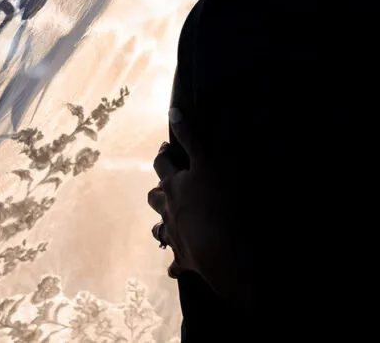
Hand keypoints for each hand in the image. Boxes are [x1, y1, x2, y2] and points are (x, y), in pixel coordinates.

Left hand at [146, 108, 249, 302]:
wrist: (223, 249)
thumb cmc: (218, 201)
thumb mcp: (209, 161)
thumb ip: (192, 136)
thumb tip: (173, 112)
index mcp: (174, 185)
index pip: (162, 165)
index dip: (163, 155)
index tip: (165, 149)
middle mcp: (169, 210)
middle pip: (155, 197)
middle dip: (158, 190)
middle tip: (165, 185)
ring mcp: (174, 236)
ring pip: (158, 229)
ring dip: (160, 224)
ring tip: (165, 222)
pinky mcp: (184, 260)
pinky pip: (174, 264)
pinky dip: (174, 263)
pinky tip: (173, 267)